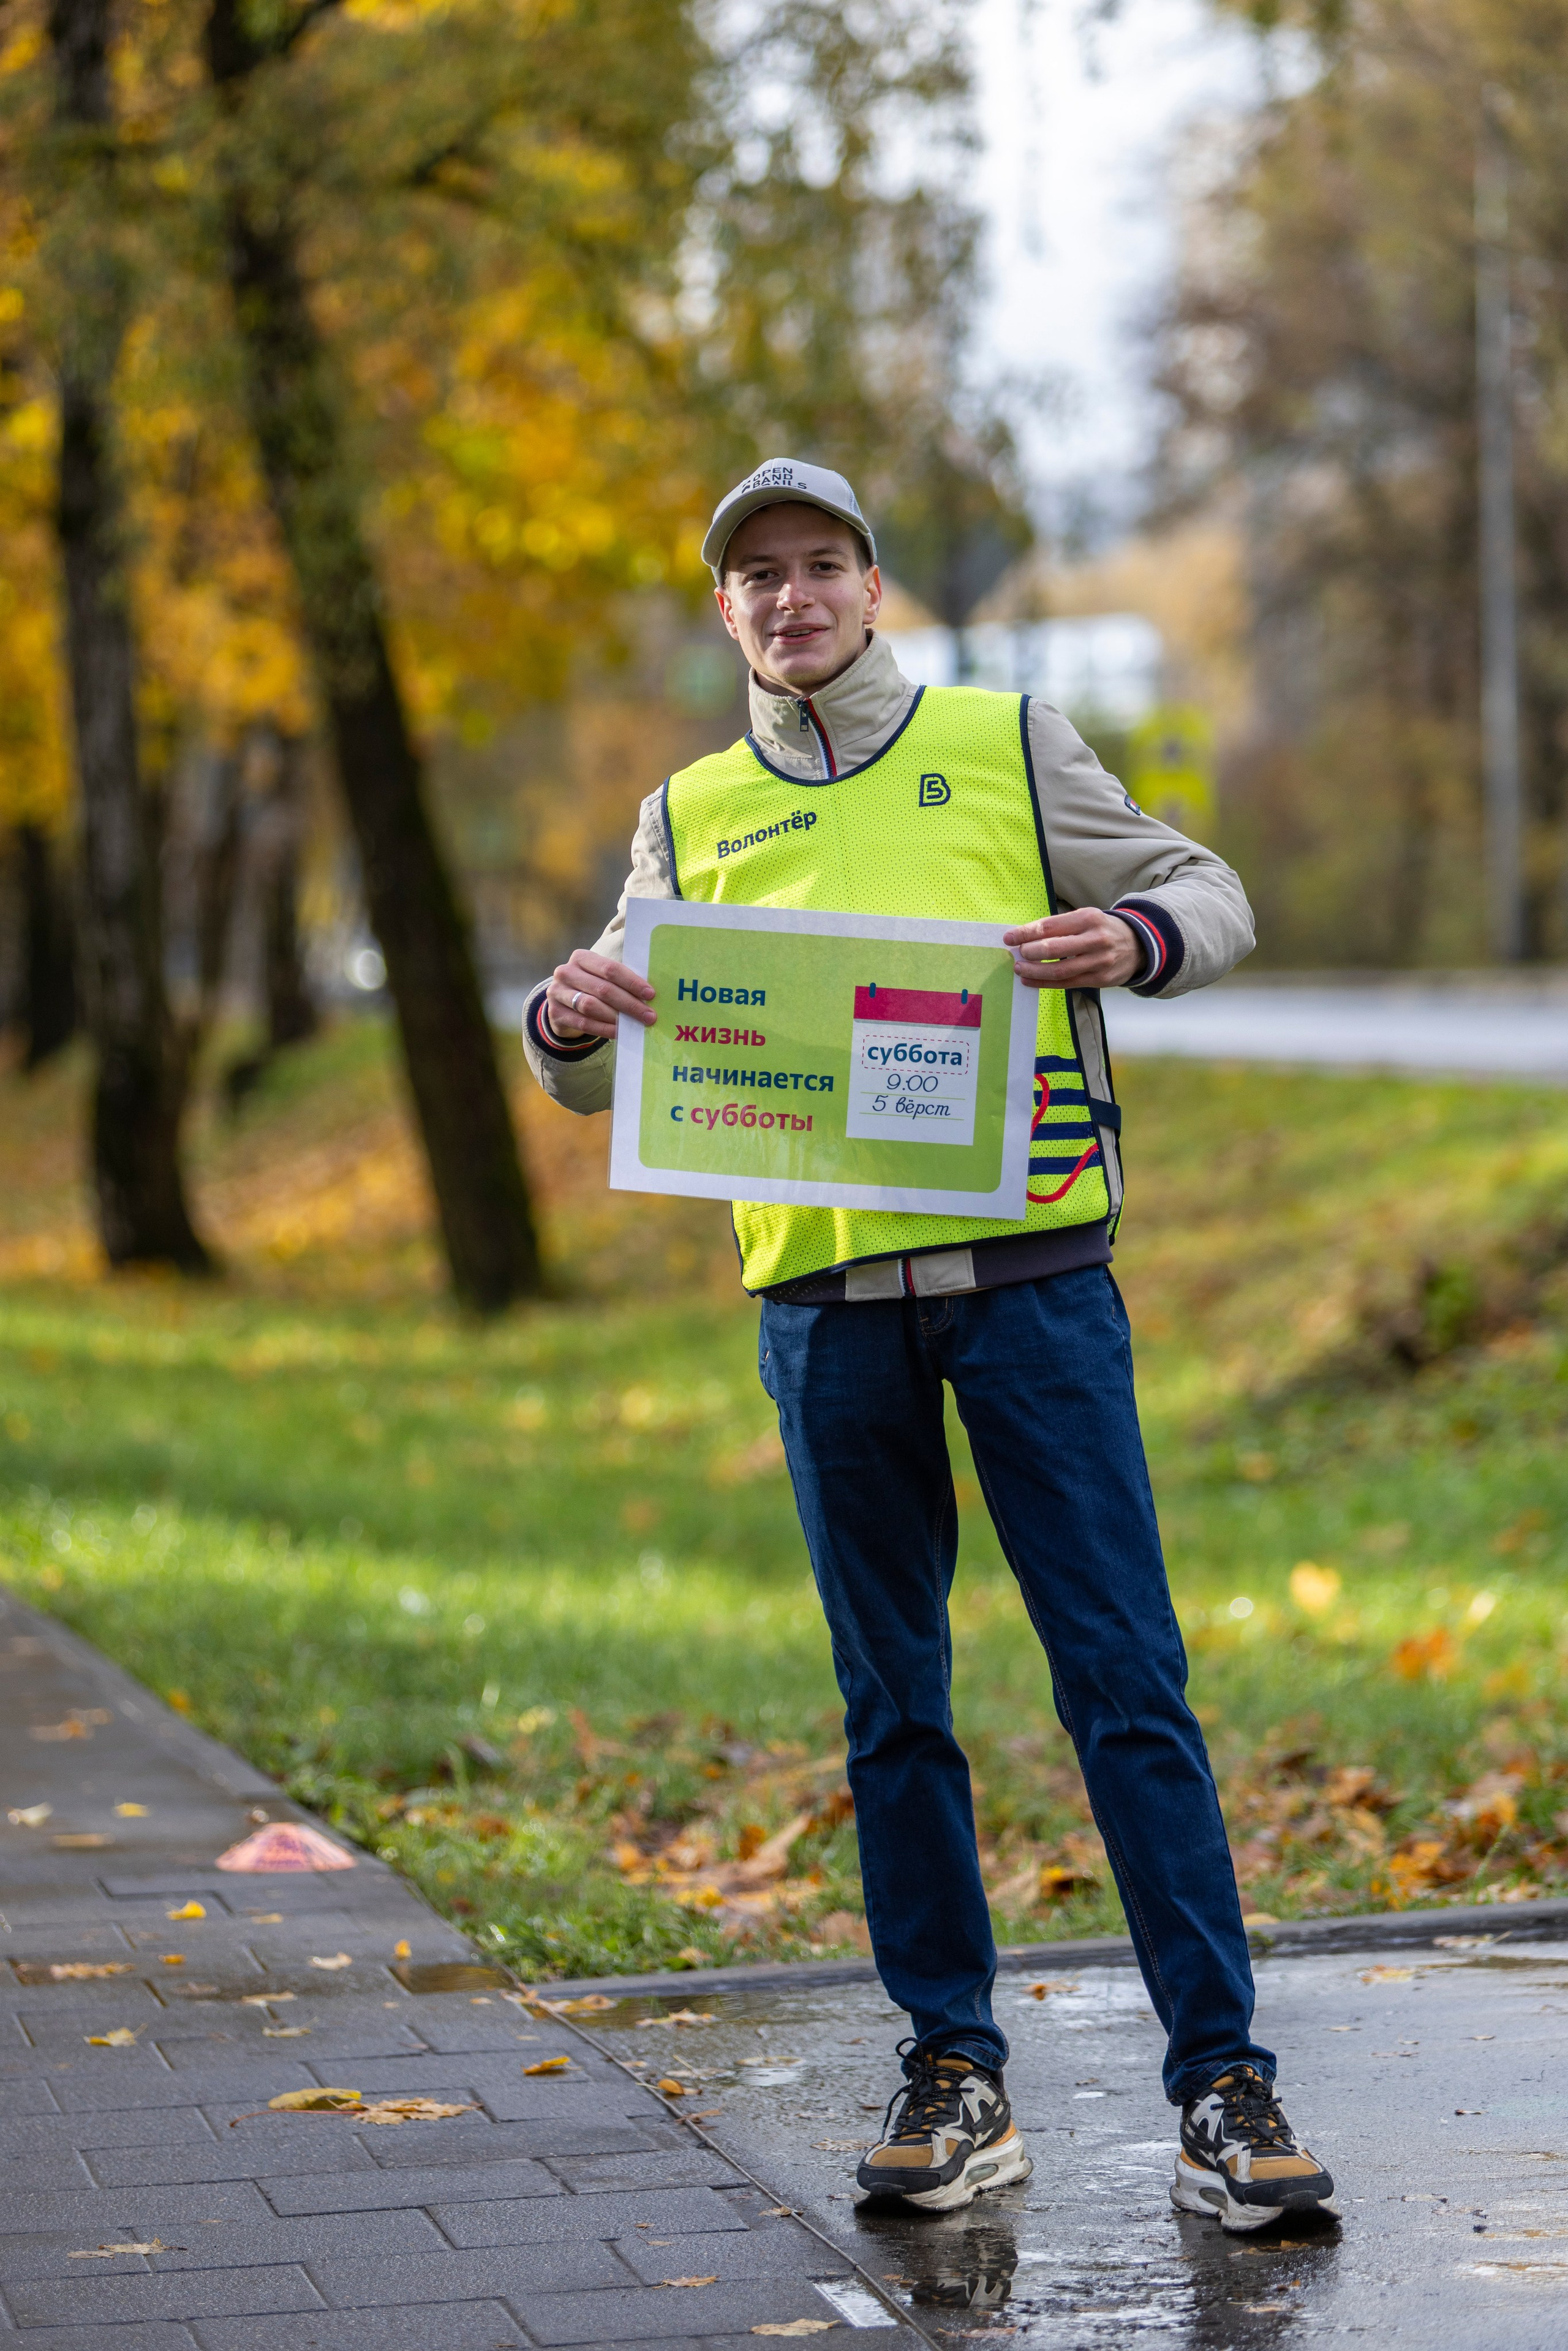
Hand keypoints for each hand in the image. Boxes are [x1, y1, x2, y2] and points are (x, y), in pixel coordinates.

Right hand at [543, 950, 654, 1042]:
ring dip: (617, 1017)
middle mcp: (565, 972)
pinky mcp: (555, 1013)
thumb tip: (648, 995)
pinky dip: (604, 1029)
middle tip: (648, 1015)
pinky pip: (584, 1023)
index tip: (650, 994)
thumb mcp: (600, 976)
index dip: (631, 982)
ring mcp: (557, 992)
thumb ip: (618, 980)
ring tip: (636, 1024)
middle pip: (603, 989)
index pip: (609, 968)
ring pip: (592, 1006)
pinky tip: (619, 1033)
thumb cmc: (590, 987)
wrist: (563, 1004)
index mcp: (581, 957)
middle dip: (629, 1003)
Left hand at [1003, 908, 1143, 991]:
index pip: (1050, 926)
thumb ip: (1059, 926)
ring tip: (1019, 969)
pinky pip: (1067, 983)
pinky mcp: (1100, 979)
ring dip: (1034, 971)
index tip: (1009, 938)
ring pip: (1059, 970)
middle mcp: (1095, 939)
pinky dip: (1044, 983)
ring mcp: (1099, 961)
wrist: (1138, 945)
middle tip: (1016, 954)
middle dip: (1029, 952)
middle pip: (1054, 948)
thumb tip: (1024, 935)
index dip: (1026, 933)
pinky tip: (1030, 981)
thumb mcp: (1085, 918)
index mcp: (1088, 918)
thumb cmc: (1102, 930)